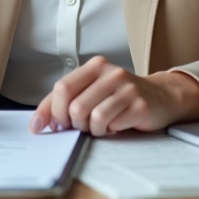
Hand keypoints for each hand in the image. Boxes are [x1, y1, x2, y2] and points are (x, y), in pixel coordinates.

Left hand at [29, 56, 198, 136]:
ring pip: (93, 117)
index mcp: (94, 66)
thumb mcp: (91, 92)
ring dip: (93, 129)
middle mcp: (111, 72)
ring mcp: (127, 88)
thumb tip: (37, 124)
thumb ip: (63, 103)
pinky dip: (109, 131)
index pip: (62, 88)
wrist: (160, 97)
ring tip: (102, 125)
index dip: (52, 112)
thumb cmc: (119, 97)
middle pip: (75, 106)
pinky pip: (112, 125)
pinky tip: (116, 125)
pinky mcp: (139, 105)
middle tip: (83, 126)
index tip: (46, 128)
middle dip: (74, 124)